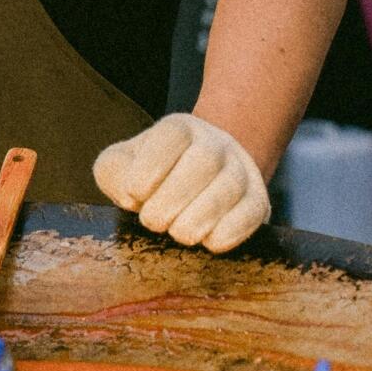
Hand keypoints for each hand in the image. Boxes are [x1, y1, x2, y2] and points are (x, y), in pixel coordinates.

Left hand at [93, 112, 270, 252]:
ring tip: (178, 232)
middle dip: (173, 197)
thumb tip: (129, 194)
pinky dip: (230, 231)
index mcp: (179, 129)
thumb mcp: (123, 164)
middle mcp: (214, 144)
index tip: (134, 192)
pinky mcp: (257, 200)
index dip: (151, 165)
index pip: (172, 135)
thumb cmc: (152, 173)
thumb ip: (114, 171)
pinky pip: (252, 212)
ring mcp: (240, 171)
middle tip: (153, 220)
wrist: (200, 179)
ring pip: (229, 186)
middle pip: (203, 160)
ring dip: (199, 216)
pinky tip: (208, 241)